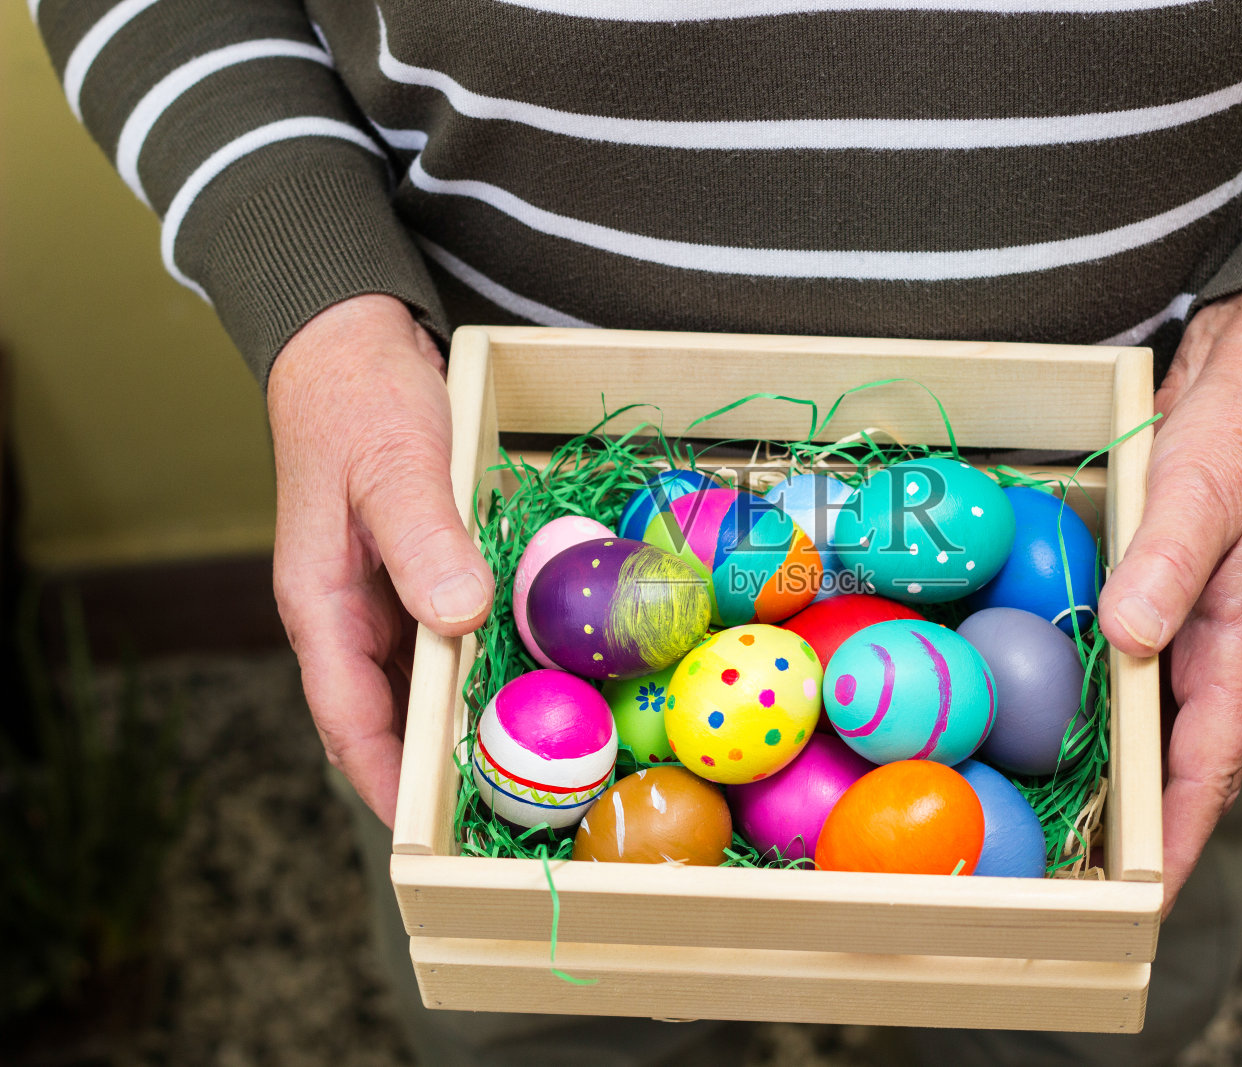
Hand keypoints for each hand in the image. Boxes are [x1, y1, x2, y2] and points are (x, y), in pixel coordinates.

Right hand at [268, 295, 490, 825]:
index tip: (433, 834)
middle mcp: (352, 613)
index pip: (347, 719)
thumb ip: (422, 541)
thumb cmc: (359, 399)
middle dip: (441, 766)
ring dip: (471, 717)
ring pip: (428, 679)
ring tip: (541, 761)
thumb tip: (457, 619)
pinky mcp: (425, 572)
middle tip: (514, 808)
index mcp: (321, 603)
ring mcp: (388, 595)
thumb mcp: (394, 463)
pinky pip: (457, 634)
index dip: (387, 782)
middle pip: (391, 714)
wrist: (354, 340)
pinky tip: (541, 676)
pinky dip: (491, 661)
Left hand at [1097, 282, 1241, 915]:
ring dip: (1097, 763)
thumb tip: (1129, 641)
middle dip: (1129, 823)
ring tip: (1034, 814)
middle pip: (1169, 758)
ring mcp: (1176, 618)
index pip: (1210, 763)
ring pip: (1137, 713)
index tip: (1142, 900)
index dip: (1176, 835)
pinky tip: (1022, 701)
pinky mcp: (1147, 587)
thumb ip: (1169, 564)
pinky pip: (1111, 658)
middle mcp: (1206, 645)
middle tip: (1064, 877)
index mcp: (1236, 641)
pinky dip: (1075, 689)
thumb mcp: (1205, 490)